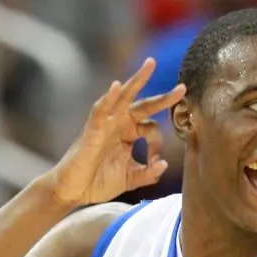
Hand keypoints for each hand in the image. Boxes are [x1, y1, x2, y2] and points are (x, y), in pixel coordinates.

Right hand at [49, 58, 185, 205]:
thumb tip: (164, 165)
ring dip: (137, 80)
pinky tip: (116, 86)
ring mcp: (106, 124)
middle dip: (163, 97)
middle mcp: (119, 124)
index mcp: (129, 134)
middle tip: (183, 87)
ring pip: (123, 97)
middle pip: (144, 105)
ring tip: (150, 64)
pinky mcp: (92, 129)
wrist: (74, 191)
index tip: (156, 163)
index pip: (152, 129)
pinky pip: (100, 110)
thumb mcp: (130, 179)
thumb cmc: (98, 181)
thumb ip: (148, 174)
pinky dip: (108, 97)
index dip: (158, 145)